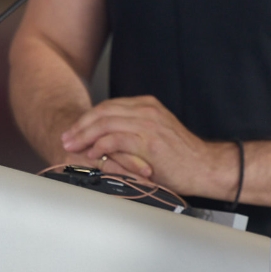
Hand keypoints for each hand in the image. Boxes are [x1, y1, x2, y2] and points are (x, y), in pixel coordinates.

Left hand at [60, 95, 235, 198]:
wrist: (203, 166)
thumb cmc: (181, 156)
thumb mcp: (156, 133)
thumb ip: (134, 130)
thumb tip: (104, 139)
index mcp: (148, 106)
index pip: (109, 106)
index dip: (87, 119)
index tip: (74, 132)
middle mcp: (147, 110)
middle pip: (103, 112)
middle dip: (80, 126)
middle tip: (67, 139)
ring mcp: (148, 124)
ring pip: (105, 123)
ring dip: (84, 136)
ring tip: (72, 148)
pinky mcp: (148, 141)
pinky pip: (114, 139)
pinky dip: (99, 146)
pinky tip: (93, 154)